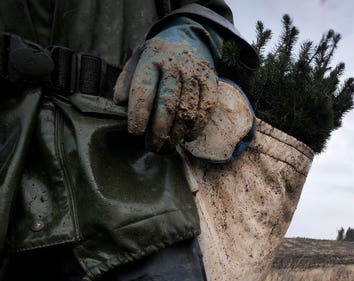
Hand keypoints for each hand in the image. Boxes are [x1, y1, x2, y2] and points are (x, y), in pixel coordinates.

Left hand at [113, 18, 218, 152]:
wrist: (189, 38)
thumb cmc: (158, 56)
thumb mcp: (137, 59)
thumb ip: (126, 80)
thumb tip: (120, 102)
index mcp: (152, 58)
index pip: (143, 88)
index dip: (138, 113)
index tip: (135, 132)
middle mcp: (175, 65)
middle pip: (168, 103)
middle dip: (159, 130)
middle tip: (153, 147)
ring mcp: (195, 73)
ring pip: (188, 110)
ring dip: (177, 133)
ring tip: (168, 147)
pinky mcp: (211, 81)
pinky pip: (206, 108)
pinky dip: (197, 127)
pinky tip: (187, 137)